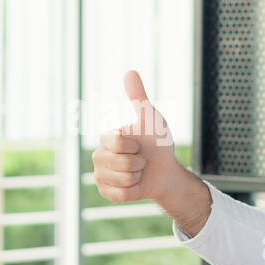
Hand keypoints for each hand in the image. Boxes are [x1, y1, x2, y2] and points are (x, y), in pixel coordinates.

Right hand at [92, 70, 181, 202]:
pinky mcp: (107, 193)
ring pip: (121, 179)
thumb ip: (138, 96)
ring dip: (137, 176)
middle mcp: (98, 156)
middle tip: (140, 160)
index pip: (116, 141)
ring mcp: (101, 176)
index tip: (138, 144)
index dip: (133, 144)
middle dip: (138, 161)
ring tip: (137, 172)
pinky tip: (134, 184)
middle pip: (120, 161)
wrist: (165, 171)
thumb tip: (130, 71)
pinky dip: (133, 190)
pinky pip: (121, 194)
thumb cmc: (157, 143)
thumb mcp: (151, 118)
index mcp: (106, 138)